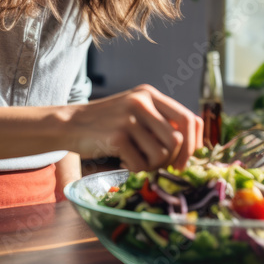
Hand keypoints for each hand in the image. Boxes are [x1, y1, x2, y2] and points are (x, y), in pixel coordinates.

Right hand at [66, 84, 202, 171]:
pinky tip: (124, 161)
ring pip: (162, 154)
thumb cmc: (106, 122)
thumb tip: (190, 147)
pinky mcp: (117, 136)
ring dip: (153, 166)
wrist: (69, 124)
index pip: (189, 119)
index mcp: (149, 94)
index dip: (194, 143)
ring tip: (139, 161)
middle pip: (178, 140)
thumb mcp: (134, 110)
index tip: (186, 159)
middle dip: (175, 160)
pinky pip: (141, 164)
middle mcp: (142, 102)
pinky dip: (136, 169)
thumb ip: (159, 120)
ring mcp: (129, 118)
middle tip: (164, 167)